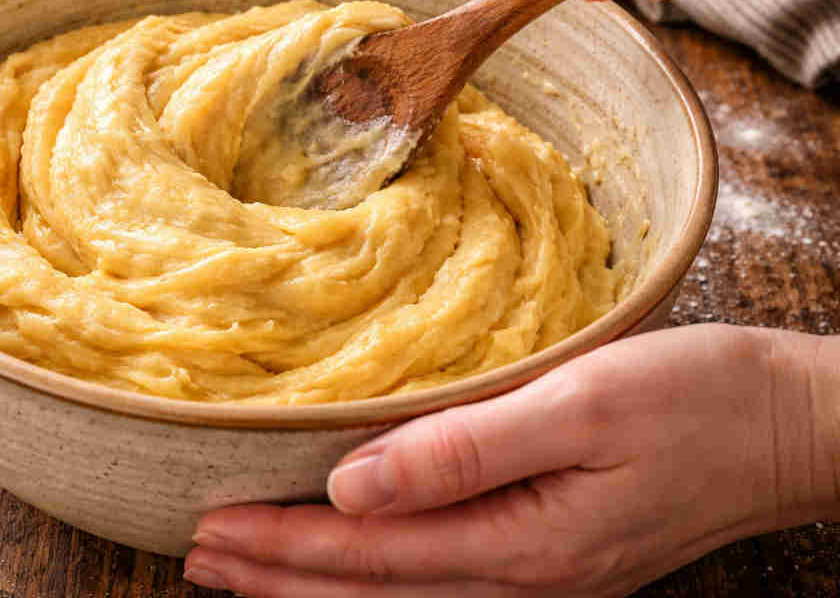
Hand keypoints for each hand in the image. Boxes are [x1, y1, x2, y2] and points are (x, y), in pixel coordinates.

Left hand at [185, 325, 839, 596]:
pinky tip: (352, 566)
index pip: (369, 552)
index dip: (283, 543)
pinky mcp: (556, 557)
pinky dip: (376, 581)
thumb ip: (462, 450)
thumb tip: (351, 483)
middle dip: (278, 576)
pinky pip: (441, 584)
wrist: (789, 425)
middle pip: (372, 590)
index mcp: (524, 543)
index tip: (211, 527)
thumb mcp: (580, 408)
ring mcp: (543, 577)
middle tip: (198, 558)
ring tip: (246, 573)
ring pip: (400, 596)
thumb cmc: (694, 401)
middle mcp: (525, 578)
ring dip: (316, 587)